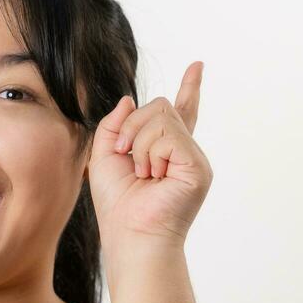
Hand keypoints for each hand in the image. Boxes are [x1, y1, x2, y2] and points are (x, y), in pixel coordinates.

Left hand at [87, 61, 213, 245]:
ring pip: (162, 117)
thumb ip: (113, 125)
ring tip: (143, 174)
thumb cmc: (117, 206)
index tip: (197, 66)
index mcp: (165, 151)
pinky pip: (168, 136)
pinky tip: (154, 177)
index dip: (190, 89)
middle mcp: (184, 152)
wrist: (130, 236)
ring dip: (139, 143)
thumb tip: (130, 99)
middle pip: (160, 106)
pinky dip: (150, 153)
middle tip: (125, 156)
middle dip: (132, 126)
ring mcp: (193, 159)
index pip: (180, 113)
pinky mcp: (198, 167)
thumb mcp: (104, 157)